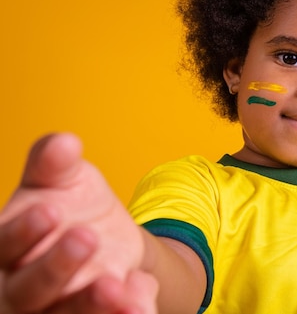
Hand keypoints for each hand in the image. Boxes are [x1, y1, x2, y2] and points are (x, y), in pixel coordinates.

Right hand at [0, 133, 151, 312]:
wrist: (106, 233)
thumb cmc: (70, 205)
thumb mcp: (64, 179)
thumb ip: (55, 163)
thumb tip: (64, 142)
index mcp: (7, 246)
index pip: (3, 244)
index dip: (22, 231)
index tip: (50, 208)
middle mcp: (24, 285)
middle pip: (29, 289)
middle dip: (55, 266)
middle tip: (86, 237)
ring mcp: (58, 306)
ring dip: (90, 304)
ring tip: (115, 285)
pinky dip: (127, 312)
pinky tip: (142, 305)